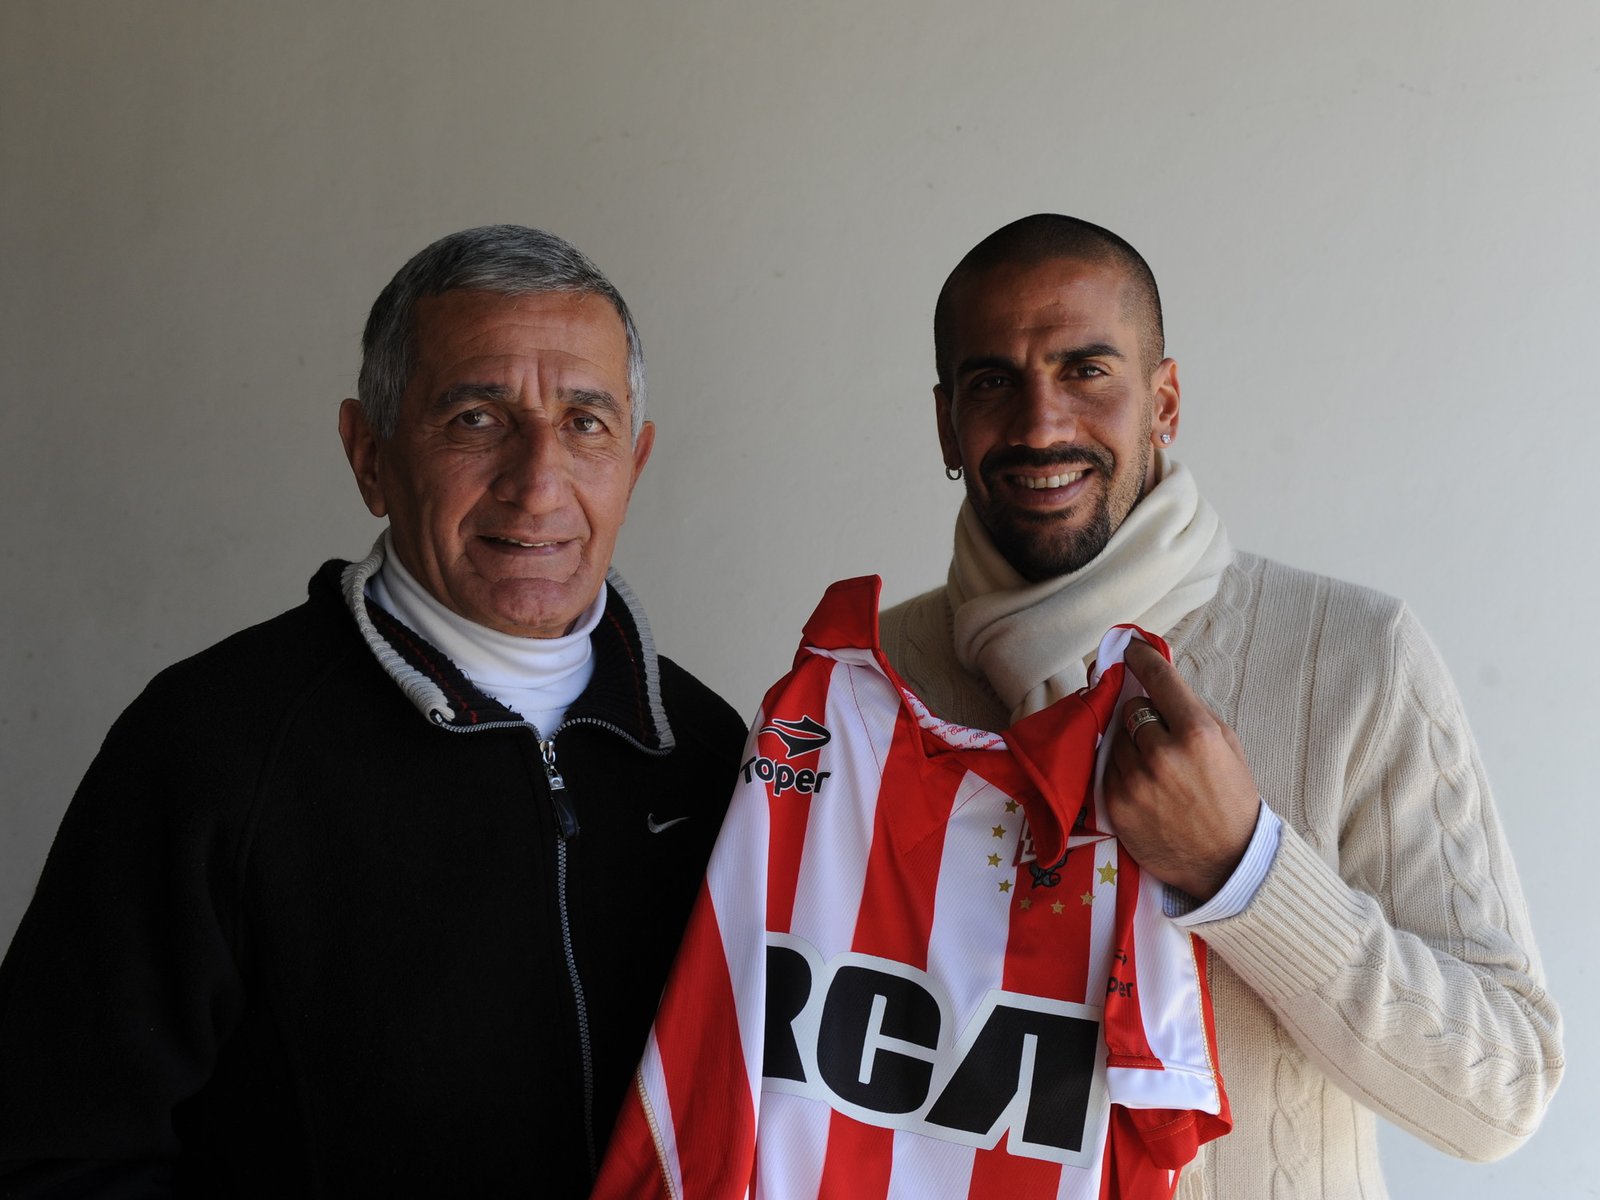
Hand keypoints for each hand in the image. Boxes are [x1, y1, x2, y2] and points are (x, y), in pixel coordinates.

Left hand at [1103, 639, 1261, 900]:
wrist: (1227, 862)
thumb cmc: (1232, 798)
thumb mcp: (1227, 745)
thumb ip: (1191, 710)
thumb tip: (1156, 679)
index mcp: (1197, 733)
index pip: (1158, 679)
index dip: (1141, 658)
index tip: (1130, 649)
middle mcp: (1162, 754)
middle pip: (1132, 709)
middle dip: (1144, 717)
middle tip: (1162, 738)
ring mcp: (1135, 780)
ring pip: (1116, 738)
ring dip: (1130, 745)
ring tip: (1156, 769)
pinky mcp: (1116, 803)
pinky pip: (1108, 767)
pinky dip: (1122, 770)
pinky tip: (1145, 786)